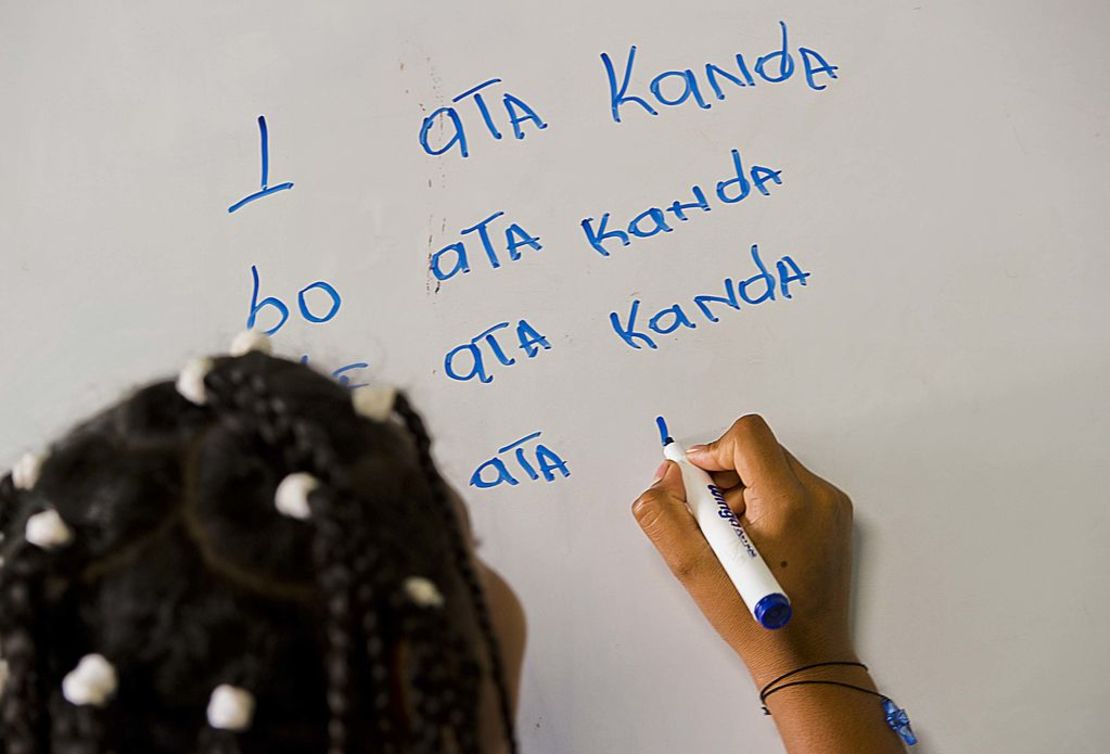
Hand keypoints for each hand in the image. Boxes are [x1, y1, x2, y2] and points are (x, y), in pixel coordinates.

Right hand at [632, 414, 855, 685]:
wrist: (807, 660)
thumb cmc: (759, 623)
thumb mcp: (693, 569)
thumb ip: (664, 514)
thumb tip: (666, 477)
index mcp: (789, 504)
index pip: (748, 437)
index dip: (711, 452)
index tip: (692, 481)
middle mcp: (819, 497)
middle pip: (757, 451)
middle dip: (722, 477)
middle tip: (706, 519)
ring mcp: (831, 507)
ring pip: (770, 468)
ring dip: (739, 491)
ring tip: (729, 539)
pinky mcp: (832, 518)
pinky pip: (787, 487)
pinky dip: (760, 502)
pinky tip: (750, 542)